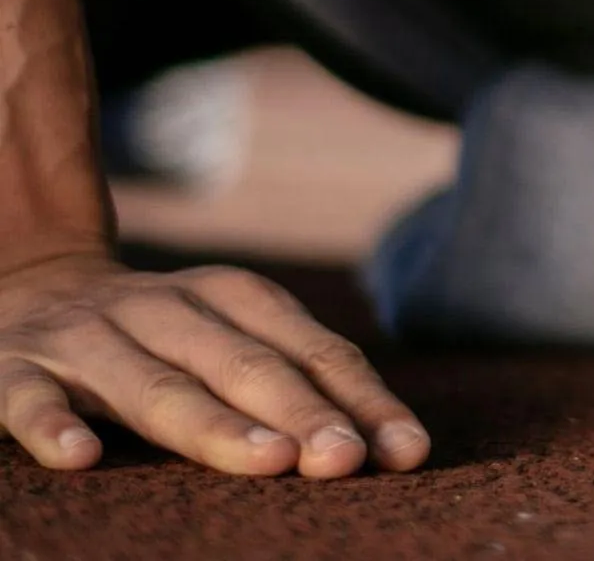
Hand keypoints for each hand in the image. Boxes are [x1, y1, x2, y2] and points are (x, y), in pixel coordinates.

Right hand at [0, 250, 430, 475]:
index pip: (311, 350)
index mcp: (232, 296)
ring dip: (211, 423)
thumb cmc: (160, 335)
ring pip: (153, 385)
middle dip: (300, 412)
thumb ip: (293, 380)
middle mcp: (167, 307)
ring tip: (266, 461)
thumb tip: (382, 446)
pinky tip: (80, 459)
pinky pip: (31, 399)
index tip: (405, 452)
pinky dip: (54, 425)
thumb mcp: (227, 337)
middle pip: (244, 365)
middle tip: (344, 460)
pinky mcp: (16, 369)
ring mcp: (90, 337)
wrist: (28, 283)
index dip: (360, 399)